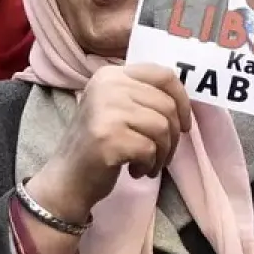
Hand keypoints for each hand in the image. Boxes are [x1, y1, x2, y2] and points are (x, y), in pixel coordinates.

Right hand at [25, 64, 192, 224]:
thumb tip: (185, 101)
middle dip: (173, 137)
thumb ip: (143, 96)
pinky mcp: (108, 137)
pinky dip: (149, 165)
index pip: (163, 75)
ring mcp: (106, 110)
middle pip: (167, 105)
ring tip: (147, 164)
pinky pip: (150, 148)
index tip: (184, 125)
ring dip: (162, 153)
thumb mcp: (117, 108)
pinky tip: (135, 170)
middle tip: (160, 155)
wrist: (67, 179)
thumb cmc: (99, 145)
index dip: (182, 100)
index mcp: (111, 75)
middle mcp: (107, 86)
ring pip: (162, 128)